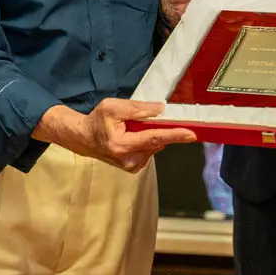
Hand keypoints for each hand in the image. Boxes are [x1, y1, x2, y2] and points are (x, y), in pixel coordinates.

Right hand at [34, 100, 197, 172]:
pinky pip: (150, 150)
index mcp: (122, 144)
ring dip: (150, 134)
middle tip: (141, 120)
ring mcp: (132, 166)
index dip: (174, 135)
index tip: (191, 133)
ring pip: (155, 145)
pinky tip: (133, 136)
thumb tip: (160, 110)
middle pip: (157, 141)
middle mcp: (129, 159)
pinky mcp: (135, 167)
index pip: (154, 138)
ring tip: (131, 128)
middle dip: (157, 128)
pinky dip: (146, 141)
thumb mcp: (112, 107)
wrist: (84, 139)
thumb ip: (137, 108)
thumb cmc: (97, 121)